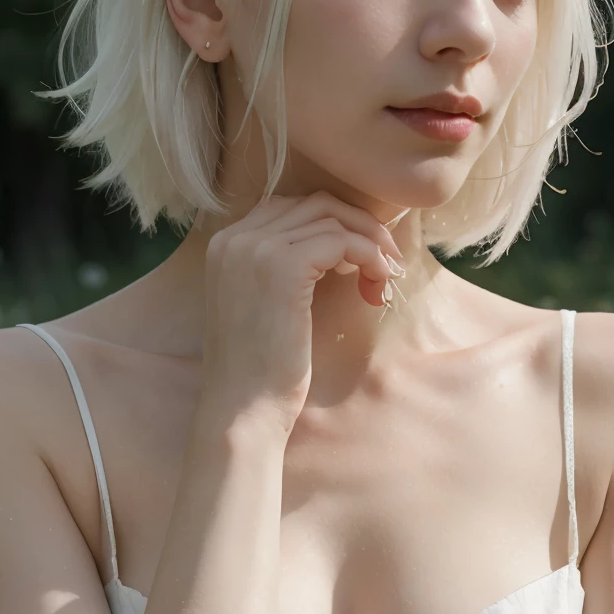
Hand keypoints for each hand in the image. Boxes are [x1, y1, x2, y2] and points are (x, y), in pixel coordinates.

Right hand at [201, 191, 401, 432]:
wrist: (242, 409)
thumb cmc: (260, 369)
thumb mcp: (265, 304)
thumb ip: (284, 268)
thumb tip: (341, 246)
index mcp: (226, 243)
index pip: (293, 207)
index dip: (336, 225)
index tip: (361, 257)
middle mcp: (236, 236)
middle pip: (316, 204)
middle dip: (360, 228)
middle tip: (386, 262)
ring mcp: (256, 248)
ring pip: (333, 219)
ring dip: (370, 244)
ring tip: (383, 280)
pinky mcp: (283, 265)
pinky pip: (342, 241)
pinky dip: (369, 257)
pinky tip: (375, 287)